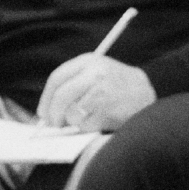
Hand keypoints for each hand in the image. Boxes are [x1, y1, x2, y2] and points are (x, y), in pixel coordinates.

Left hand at [36, 55, 154, 131]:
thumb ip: (72, 84)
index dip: (46, 98)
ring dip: (72, 122)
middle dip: (53, 115)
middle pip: (61, 96)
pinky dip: (86, 128)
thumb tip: (45, 112)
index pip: (57, 78)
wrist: (145, 92)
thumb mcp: (95, 72)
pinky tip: (98, 121)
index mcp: (89, 61)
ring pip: (71, 113)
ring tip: (85, 119)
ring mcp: (101, 92)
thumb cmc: (115, 85)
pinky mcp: (107, 110)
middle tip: (55, 124)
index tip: (43, 112)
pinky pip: (85, 125)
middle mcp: (94, 74)